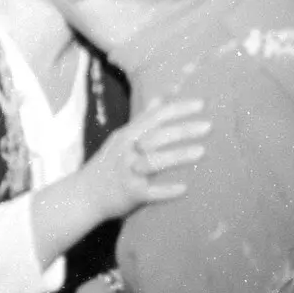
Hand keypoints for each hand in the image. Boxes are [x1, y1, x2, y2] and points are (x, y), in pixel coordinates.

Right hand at [81, 98, 208, 220]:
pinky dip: (166, 190)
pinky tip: (184, 188)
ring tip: (201, 151)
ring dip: (177, 155)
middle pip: (156, 136)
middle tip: (208, 126)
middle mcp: (127, 150)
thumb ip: (143, 119)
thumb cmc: (110, 164)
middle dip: (182, 130)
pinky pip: (149, 192)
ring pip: (153, 161)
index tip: (201, 104)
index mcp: (128, 135)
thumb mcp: (122, 137)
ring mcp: (128, 171)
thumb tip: (161, 98)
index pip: (155, 116)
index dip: (178, 109)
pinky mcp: (130, 193)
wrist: (84, 194)